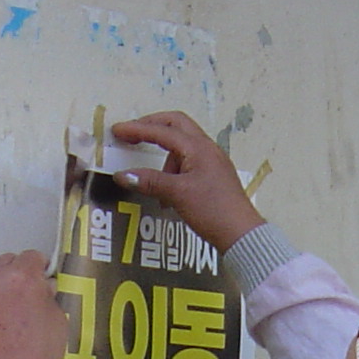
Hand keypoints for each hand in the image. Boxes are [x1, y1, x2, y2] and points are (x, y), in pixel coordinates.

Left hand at [0, 251, 65, 358]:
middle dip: (15, 275)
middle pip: (5, 262)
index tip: (39, 276)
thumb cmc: (36, 358)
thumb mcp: (58, 319)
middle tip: (21, 296)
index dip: (38, 268)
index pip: (31, 257)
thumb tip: (42, 287)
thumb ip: (48, 295)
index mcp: (22, 277)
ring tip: (1, 312)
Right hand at [109, 111, 262, 249]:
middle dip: (151, 126)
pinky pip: (188, 160)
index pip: (163, 131)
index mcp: (198, 148)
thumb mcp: (177, 194)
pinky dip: (173, 167)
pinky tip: (169, 190)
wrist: (240, 233)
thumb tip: (123, 175)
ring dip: (163, 154)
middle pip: (175, 125)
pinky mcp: (213, 174)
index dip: (137, 129)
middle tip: (132, 135)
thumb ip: (149, 182)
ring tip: (153, 179)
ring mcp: (212, 160)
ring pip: (182, 144)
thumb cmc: (213, 211)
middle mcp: (207, 148)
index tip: (118, 131)